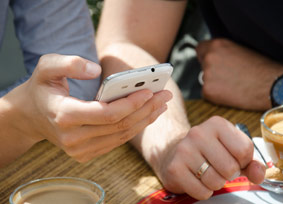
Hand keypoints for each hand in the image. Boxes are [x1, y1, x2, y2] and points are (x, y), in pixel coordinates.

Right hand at [5, 54, 171, 162]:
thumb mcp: (46, 66)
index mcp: (64, 115)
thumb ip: (68, 63)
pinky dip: (135, 128)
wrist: (31, 115)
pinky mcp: (86, 153)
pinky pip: (117, 141)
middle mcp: (73, 138)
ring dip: (145, 119)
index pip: (106, 114)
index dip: (131, 103)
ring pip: (121, 136)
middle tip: (165, 95)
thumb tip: (95, 69)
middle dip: (146, 109)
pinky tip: (148, 115)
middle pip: (119, 126)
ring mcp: (79, 150)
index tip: (150, 91)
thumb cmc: (42, 88)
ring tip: (162, 104)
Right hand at [157, 116, 265, 199]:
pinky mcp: (175, 168)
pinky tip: (197, 180)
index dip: (243, 161)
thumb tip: (258, 173)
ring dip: (216, 183)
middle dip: (228, 174)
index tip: (232, 159)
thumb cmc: (208, 152)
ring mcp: (184, 150)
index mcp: (217, 124)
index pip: (245, 150)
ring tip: (207, 173)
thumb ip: (251, 162)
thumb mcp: (232, 150)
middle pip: (230, 167)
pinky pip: (202, 191)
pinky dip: (203, 191)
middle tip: (219, 168)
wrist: (174, 152)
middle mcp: (198, 133)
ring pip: (216, 181)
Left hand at [196, 38, 282, 109]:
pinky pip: (207, 93)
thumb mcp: (240, 49)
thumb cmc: (262, 67)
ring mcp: (207, 76)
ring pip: (205, 79)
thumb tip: (213, 55)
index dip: (208, 55)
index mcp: (217, 45)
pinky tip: (231, 93)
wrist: (272, 86)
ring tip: (233, 84)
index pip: (200, 48)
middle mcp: (209, 58)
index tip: (215, 61)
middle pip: (202, 64)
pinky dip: (216, 95)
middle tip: (229, 75)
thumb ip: (223, 51)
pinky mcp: (208, 91)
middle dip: (211, 69)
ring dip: (214, 83)